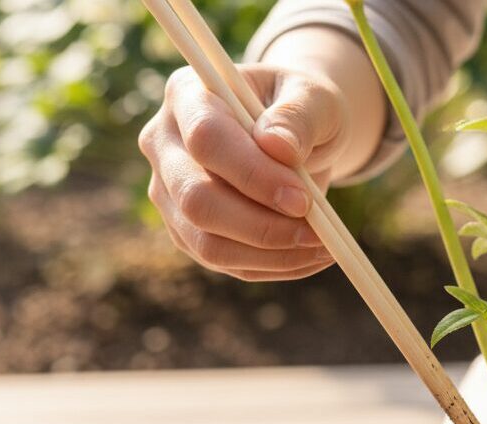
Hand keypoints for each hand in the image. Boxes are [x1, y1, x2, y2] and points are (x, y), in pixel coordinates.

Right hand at [139, 64, 348, 280]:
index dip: (254, 175)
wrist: (292, 135)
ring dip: (271, 254)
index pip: (206, 139)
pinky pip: (226, 263)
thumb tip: (278, 147)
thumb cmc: (301, 109)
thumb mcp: (314, 98)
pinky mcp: (187, 231)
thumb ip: (299, 116)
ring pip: (207, 243)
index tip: (303, 199)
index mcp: (188, 95)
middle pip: (196, 200)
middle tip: (317, 233)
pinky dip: (274, 266)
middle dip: (262, 226)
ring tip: (322, 247)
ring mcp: (169, 193)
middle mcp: (164, 145)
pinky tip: (310, 256)